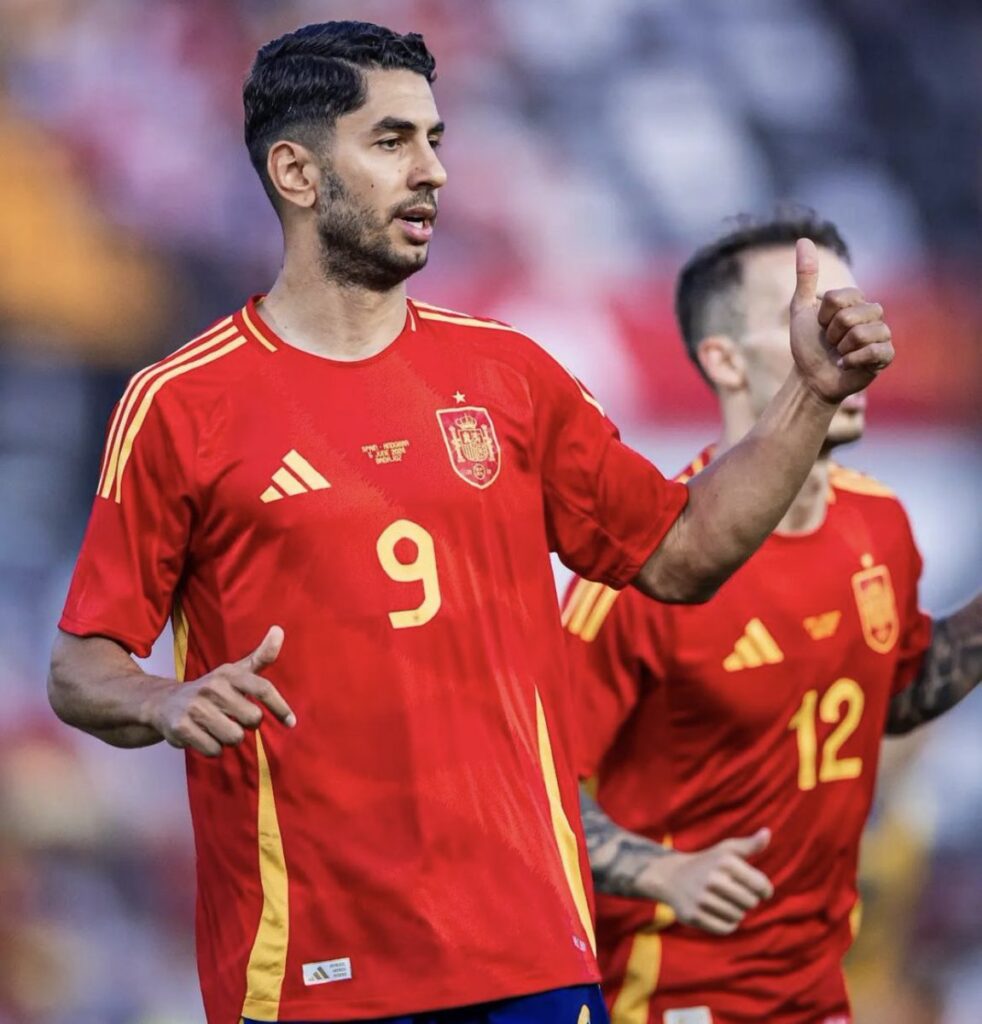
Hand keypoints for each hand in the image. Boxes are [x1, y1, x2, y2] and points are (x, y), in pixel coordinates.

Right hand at [142, 626, 294, 755]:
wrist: (165, 703)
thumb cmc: (212, 689)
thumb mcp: (236, 672)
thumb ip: (261, 656)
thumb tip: (279, 630)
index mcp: (229, 673)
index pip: (263, 688)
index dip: (280, 706)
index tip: (291, 722)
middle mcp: (212, 687)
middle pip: (253, 719)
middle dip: (248, 725)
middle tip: (235, 719)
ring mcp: (195, 707)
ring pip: (234, 737)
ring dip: (231, 739)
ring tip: (219, 728)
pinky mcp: (181, 727)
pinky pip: (214, 750)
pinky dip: (214, 749)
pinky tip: (204, 737)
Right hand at [640, 828, 772, 934]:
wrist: (671, 876)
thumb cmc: (707, 863)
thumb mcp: (727, 850)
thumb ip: (750, 844)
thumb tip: (767, 833)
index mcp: (725, 861)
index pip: (761, 885)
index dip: (764, 890)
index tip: (755, 887)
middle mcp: (713, 879)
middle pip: (751, 903)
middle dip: (747, 900)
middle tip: (734, 893)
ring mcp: (702, 898)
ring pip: (738, 916)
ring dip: (736, 912)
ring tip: (724, 901)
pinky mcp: (694, 915)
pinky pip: (725, 928)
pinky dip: (726, 924)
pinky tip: (718, 913)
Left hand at [790, 238, 893, 402]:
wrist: (812, 377)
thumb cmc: (807, 344)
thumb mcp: (801, 309)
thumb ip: (805, 276)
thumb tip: (803, 239)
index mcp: (856, 299)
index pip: (838, 298)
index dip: (823, 317)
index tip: (821, 326)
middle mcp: (873, 313)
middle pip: (849, 316)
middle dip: (831, 334)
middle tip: (830, 342)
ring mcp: (882, 333)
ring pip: (861, 334)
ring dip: (841, 349)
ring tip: (840, 353)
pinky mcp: (885, 355)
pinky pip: (874, 351)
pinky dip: (852, 361)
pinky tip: (847, 365)